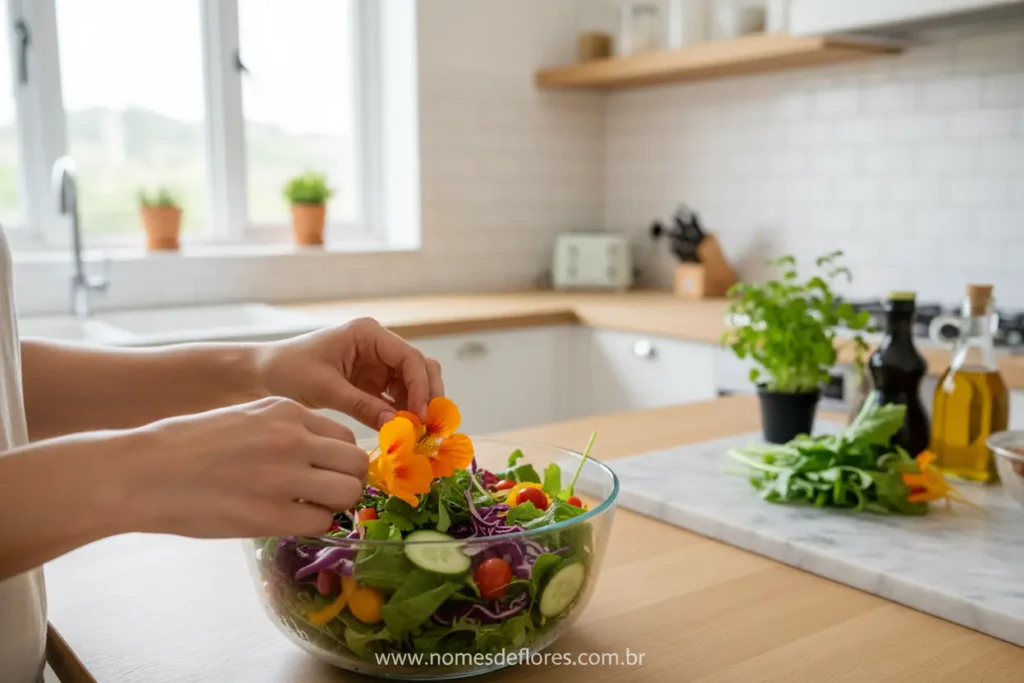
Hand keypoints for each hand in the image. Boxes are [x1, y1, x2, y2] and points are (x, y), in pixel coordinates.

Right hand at [128, 397, 367, 537]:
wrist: (143, 472)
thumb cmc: (186, 446)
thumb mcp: (245, 418)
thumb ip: (285, 431)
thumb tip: (319, 456)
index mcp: (286, 410)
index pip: (345, 435)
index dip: (339, 458)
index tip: (325, 472)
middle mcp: (293, 438)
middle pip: (356, 462)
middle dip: (347, 481)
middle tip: (326, 495)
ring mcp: (284, 476)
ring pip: (348, 492)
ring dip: (335, 505)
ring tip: (309, 509)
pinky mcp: (271, 514)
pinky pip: (321, 521)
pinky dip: (312, 525)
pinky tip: (288, 521)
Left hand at [258, 318, 444, 429]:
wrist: (261, 375)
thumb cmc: (286, 371)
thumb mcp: (324, 388)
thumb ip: (362, 405)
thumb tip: (397, 425)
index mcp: (368, 334)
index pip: (409, 358)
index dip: (421, 386)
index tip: (420, 415)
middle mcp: (378, 345)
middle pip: (419, 368)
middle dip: (427, 396)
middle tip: (428, 427)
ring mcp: (377, 364)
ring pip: (413, 384)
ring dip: (417, 407)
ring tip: (415, 434)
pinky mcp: (371, 382)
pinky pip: (396, 397)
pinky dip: (402, 413)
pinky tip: (401, 432)